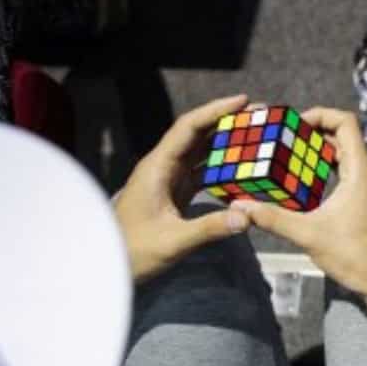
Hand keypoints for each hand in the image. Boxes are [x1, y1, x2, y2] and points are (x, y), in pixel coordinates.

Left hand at [115, 94, 253, 282]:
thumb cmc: (132, 251)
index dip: (215, 111)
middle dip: (227, 122)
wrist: (108, 264)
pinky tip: (242, 171)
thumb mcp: (173, 241)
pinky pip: (202, 173)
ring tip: (256, 138)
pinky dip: (222, 169)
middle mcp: (162, 167)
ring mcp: (168, 180)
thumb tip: (247, 217)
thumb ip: (210, 228)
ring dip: (226, 144)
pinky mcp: (173, 195)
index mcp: (157, 168)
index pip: (188, 128)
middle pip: (197, 135)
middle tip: (258, 116)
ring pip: (201, 153)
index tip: (243, 101)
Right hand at [231, 108, 366, 301]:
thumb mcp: (309, 235)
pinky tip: (303, 184)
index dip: (320, 114)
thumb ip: (273, 218)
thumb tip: (239, 206)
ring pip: (344, 156)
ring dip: (318, 152)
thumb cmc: (358, 257)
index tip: (293, 124)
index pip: (346, 122)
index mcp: (360, 172)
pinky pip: (346, 174)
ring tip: (287, 157)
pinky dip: (325, 171)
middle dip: (312, 133)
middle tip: (282, 138)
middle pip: (342, 136)